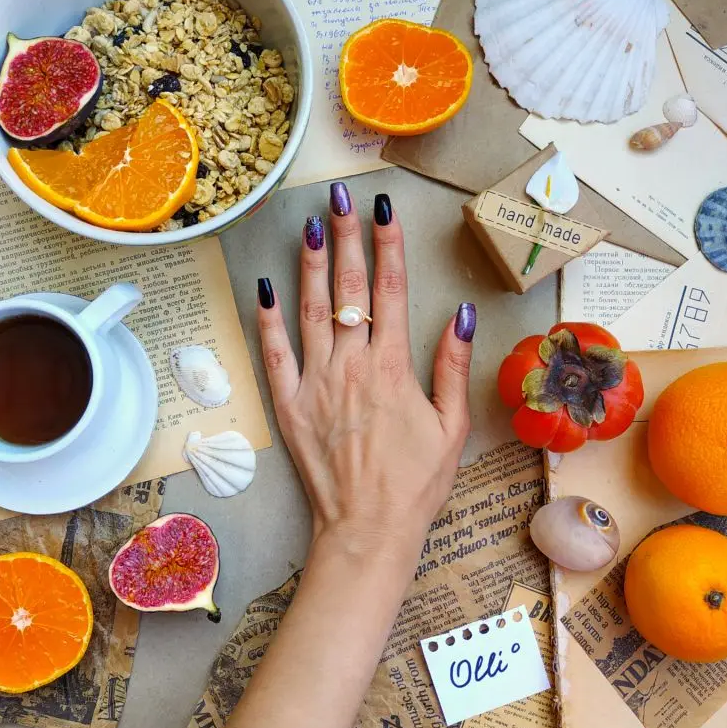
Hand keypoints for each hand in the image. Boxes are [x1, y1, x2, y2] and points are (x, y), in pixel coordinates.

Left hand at [256, 183, 475, 572]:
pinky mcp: (289, 405)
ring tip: (309, 226)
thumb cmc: (416, 482)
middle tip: (340, 198)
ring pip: (310, 311)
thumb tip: (461, 313)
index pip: (390, 291)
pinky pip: (274, 355)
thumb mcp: (451, 425)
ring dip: (310, 266)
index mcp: (393, 367)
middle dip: (346, 238)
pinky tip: (265, 287)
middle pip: (348, 290)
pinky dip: (267, 320)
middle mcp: (351, 365)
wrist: (368, 529)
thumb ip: (452, 365)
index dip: (388, 245)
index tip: (384, 210)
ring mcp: (315, 383)